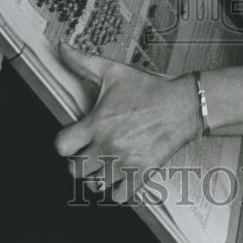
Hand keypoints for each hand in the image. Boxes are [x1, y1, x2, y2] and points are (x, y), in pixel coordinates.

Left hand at [54, 40, 198, 202]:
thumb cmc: (147, 90)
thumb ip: (82, 61)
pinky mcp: (142, 174)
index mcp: (97, 123)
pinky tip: (119, 176)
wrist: (182, 106)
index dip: (64, 143)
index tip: (74, 139)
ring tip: (103, 165)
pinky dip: (116, 190)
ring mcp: (125, 163)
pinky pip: (118, 197)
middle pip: (75, 170)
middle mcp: (108, 146)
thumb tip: (60, 46)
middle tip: (89, 152)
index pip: (61, 147)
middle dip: (79, 162)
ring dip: (96, 177)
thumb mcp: (112, 72)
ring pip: (94, 186)